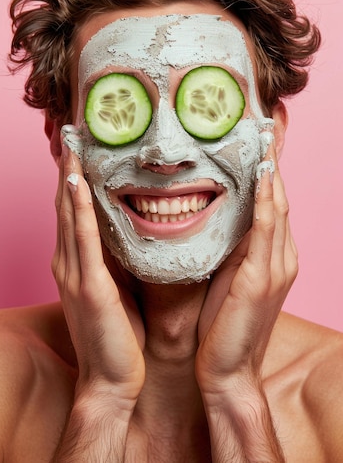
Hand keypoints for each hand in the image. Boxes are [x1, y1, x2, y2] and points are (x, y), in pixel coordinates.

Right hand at [52, 140, 144, 415]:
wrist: (112, 381)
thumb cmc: (119, 336)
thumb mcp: (118, 287)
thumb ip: (118, 258)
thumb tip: (135, 228)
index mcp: (79, 262)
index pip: (75, 210)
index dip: (76, 176)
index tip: (83, 146)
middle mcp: (70, 262)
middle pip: (66, 204)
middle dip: (68, 167)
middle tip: (73, 131)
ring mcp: (74, 273)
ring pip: (69, 214)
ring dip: (68, 176)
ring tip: (72, 143)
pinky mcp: (87, 286)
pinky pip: (81, 239)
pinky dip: (76, 208)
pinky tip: (75, 182)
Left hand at [195, 136, 297, 396]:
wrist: (227, 371)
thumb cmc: (222, 325)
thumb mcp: (228, 278)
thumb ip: (230, 248)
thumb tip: (215, 217)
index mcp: (274, 257)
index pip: (272, 204)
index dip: (268, 171)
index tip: (259, 140)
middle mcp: (282, 257)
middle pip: (279, 198)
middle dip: (273, 161)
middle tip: (265, 125)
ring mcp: (275, 267)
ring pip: (276, 208)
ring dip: (270, 173)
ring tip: (264, 139)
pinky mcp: (260, 279)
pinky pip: (264, 231)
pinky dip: (264, 202)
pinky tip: (261, 178)